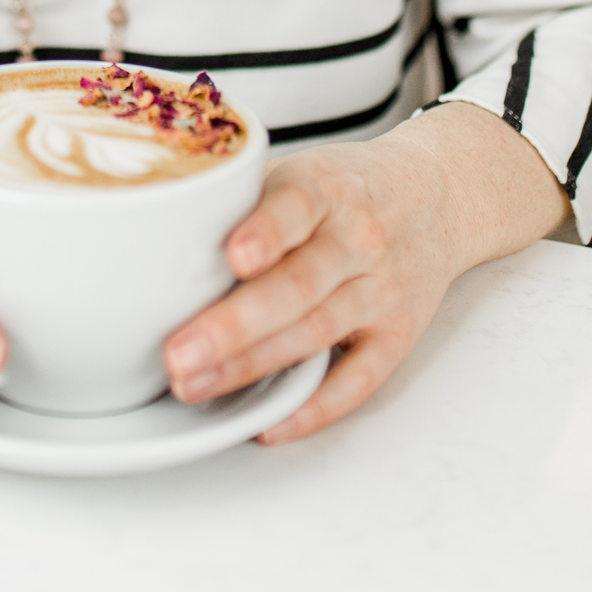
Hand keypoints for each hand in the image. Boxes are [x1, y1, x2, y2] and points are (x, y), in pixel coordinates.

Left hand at [161, 102, 566, 442]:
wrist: (438, 195)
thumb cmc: (347, 186)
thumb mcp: (301, 169)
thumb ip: (241, 198)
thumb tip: (153, 231)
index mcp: (326, 188)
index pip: (297, 207)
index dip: (264, 232)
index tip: (230, 257)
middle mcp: (359, 240)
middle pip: (298, 286)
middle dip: (234, 325)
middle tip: (176, 354)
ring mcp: (381, 292)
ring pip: (315, 333)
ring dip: (252, 365)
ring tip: (193, 384)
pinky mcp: (396, 337)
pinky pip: (356, 382)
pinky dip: (312, 407)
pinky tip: (266, 422)